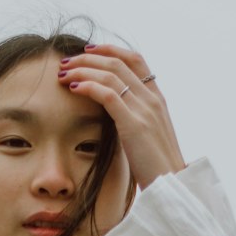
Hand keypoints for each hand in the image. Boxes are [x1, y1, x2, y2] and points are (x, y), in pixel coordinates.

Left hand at [58, 43, 186, 189]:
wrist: (172, 186)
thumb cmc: (157, 166)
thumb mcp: (149, 135)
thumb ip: (135, 118)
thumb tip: (114, 113)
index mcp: (158, 98)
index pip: (135, 59)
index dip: (110, 50)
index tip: (88, 50)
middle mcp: (153, 99)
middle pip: (118, 63)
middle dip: (87, 58)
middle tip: (65, 62)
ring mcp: (145, 110)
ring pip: (110, 74)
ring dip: (82, 70)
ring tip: (63, 74)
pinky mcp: (134, 125)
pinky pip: (108, 95)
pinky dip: (88, 86)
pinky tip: (74, 87)